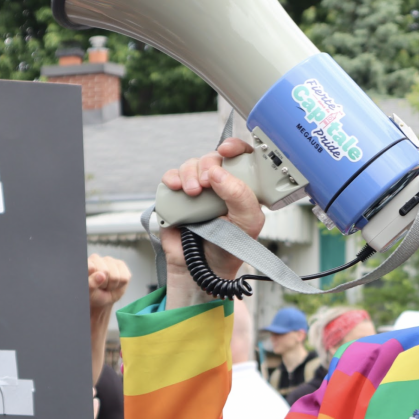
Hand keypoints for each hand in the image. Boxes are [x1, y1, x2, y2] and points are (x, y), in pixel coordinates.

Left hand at [88, 254, 130, 311]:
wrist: (103, 299)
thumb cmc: (93, 294)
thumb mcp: (89, 292)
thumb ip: (91, 284)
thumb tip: (101, 275)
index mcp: (86, 264)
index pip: (91, 267)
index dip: (93, 279)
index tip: (91, 284)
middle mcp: (97, 259)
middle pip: (105, 271)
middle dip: (103, 284)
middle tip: (99, 286)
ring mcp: (110, 260)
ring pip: (115, 276)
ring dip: (111, 286)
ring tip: (106, 286)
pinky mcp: (121, 265)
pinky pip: (124, 278)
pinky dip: (120, 285)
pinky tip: (115, 284)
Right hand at [160, 138, 264, 307]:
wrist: (201, 270)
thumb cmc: (229, 248)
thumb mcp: (248, 222)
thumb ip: (240, 195)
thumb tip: (217, 172)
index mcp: (242, 188)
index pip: (242, 157)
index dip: (235, 147)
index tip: (227, 151)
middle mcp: (220, 186)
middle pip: (212, 157)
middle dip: (208, 164)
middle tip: (207, 183)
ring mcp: (197, 190)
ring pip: (191, 165)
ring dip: (189, 173)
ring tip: (192, 192)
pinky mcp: (176, 197)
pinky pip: (171, 178)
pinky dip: (172, 178)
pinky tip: (177, 188)